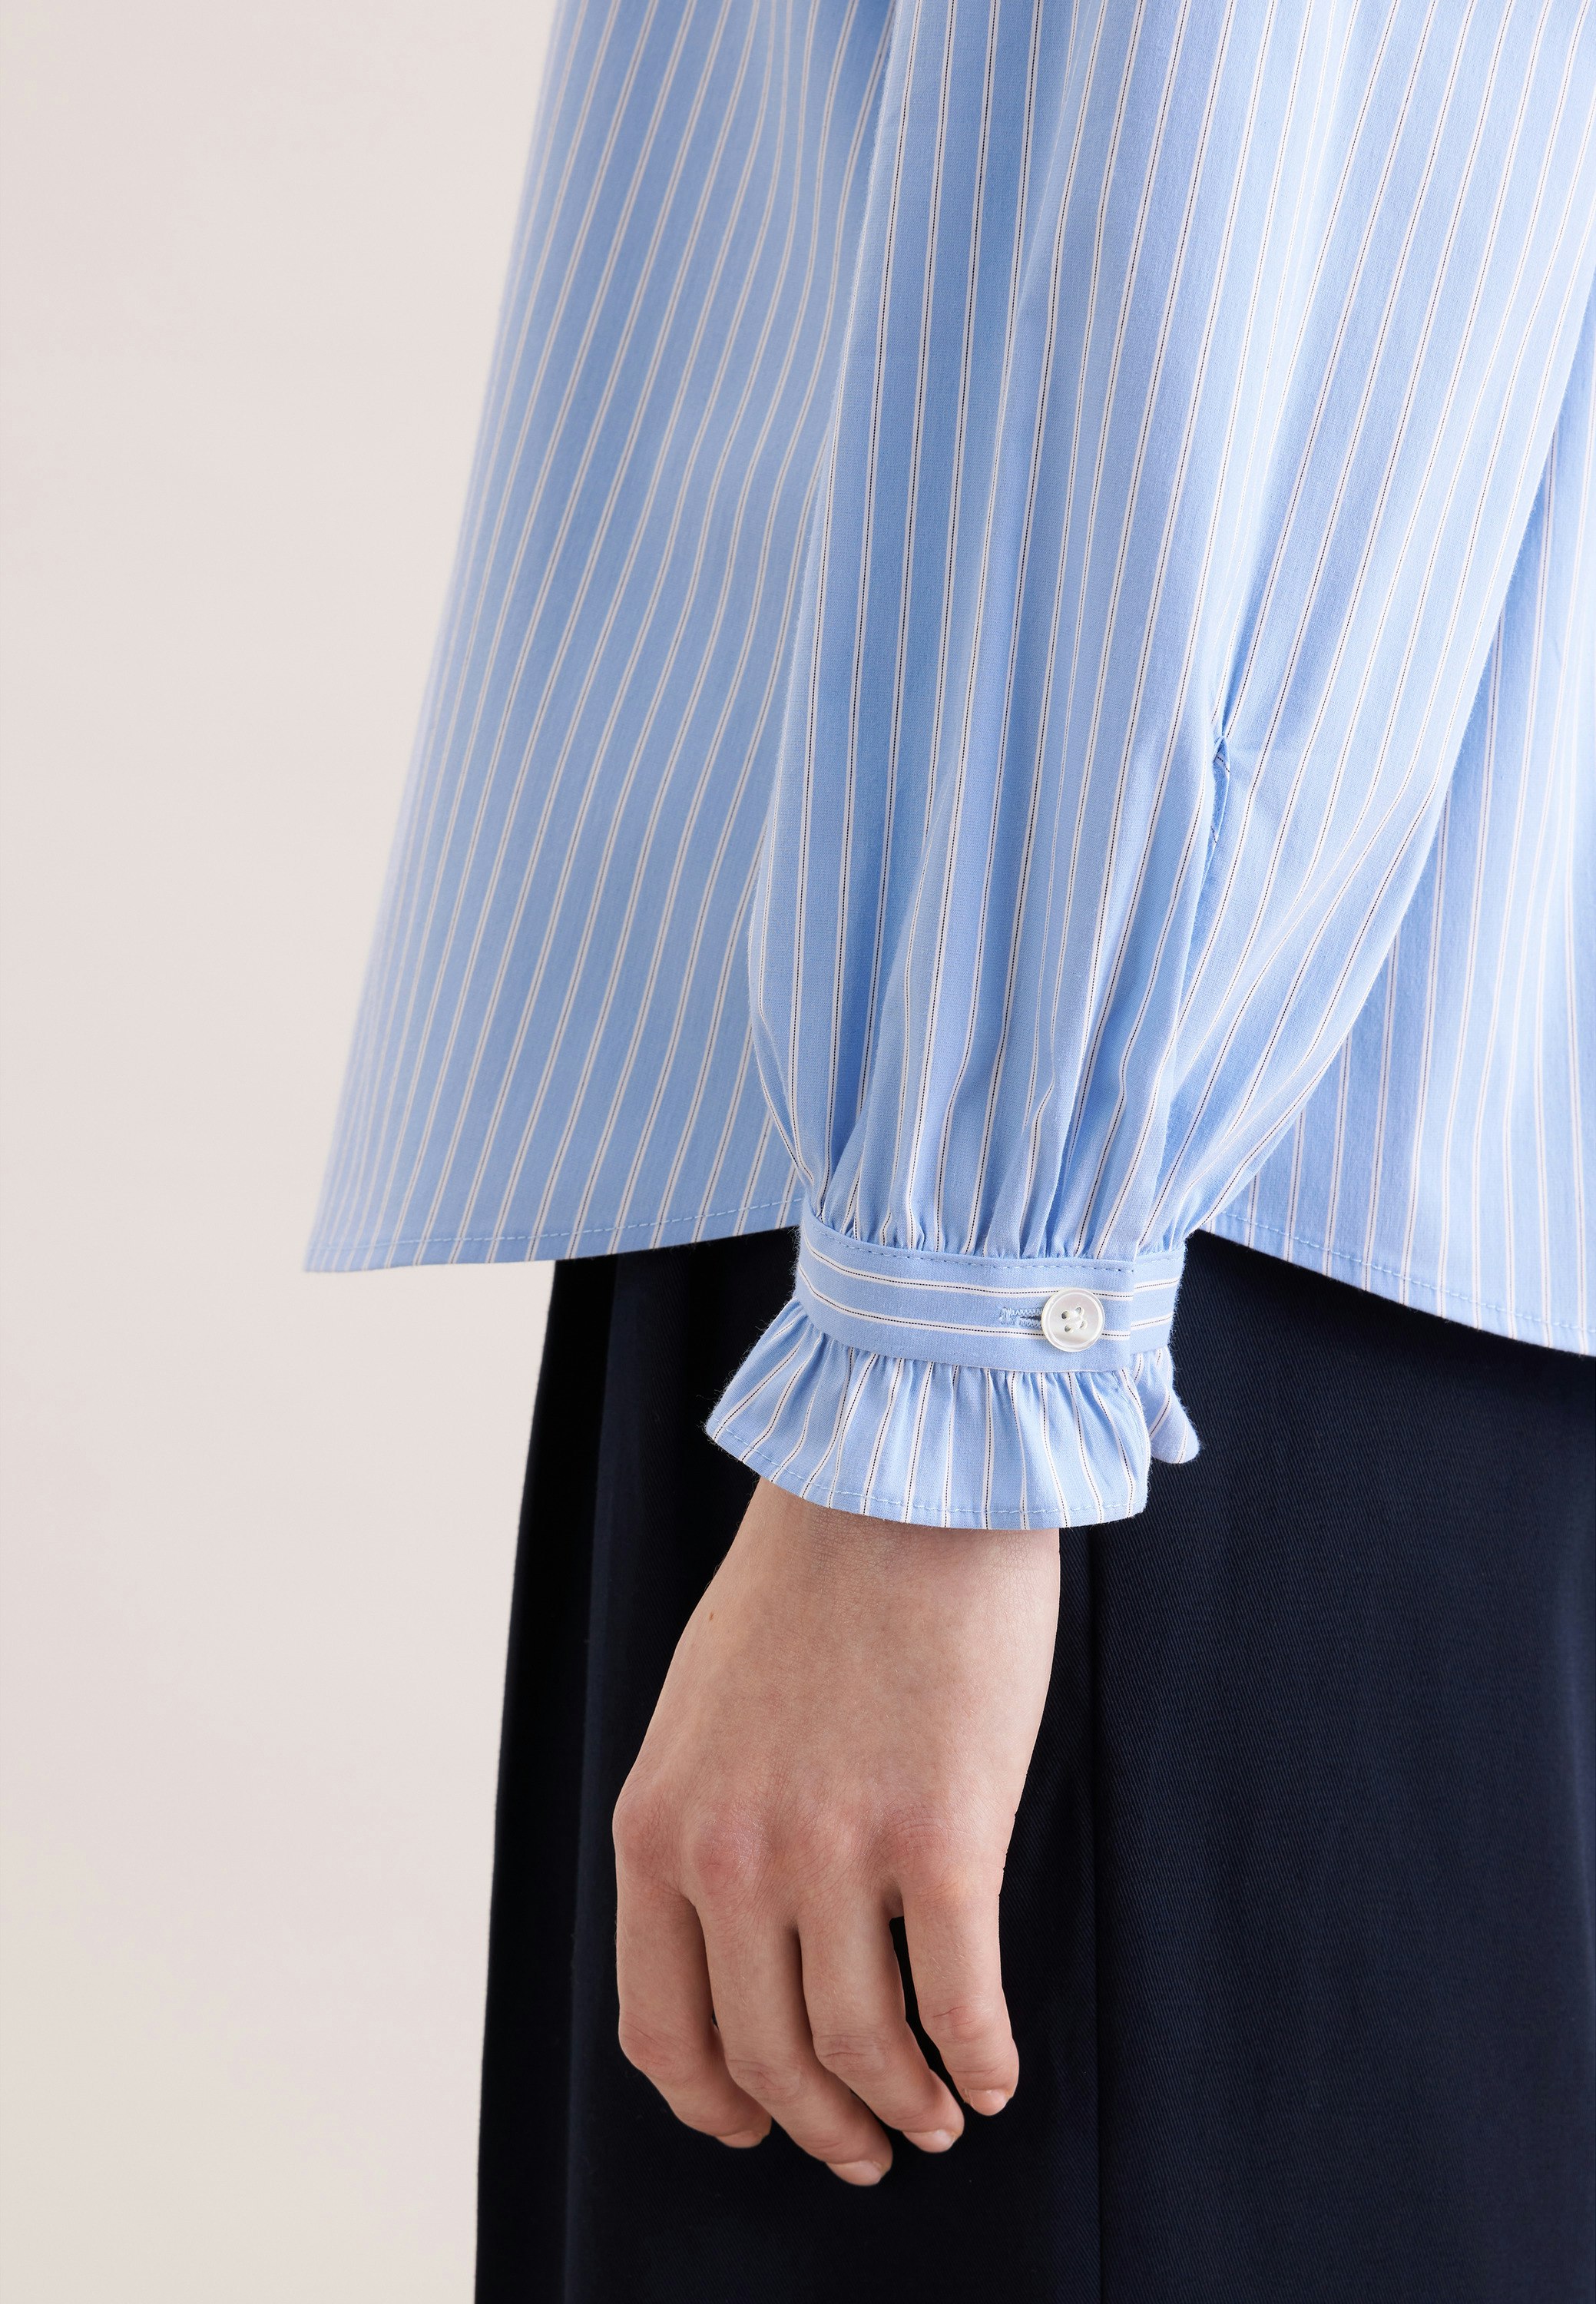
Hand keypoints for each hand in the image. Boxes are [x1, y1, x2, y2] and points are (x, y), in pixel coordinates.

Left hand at [612, 1477, 1059, 2184]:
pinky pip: (960, 2000)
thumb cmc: (810, 1584)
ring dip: (903, 2109)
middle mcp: (731, 1856)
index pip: (661, 2026)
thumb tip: (736, 1937)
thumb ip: (703, 1821)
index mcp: (658, 1825)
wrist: (898, 1480)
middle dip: (821, 2126)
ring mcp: (835, 1850)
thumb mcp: (701, 1708)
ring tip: (936, 2118)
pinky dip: (980, 2059)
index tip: (756, 2126)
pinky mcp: (943, 1834)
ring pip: (862, 2050)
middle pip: (768, 2058)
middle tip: (865, 2148)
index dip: (714, 2102)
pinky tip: (994, 2073)